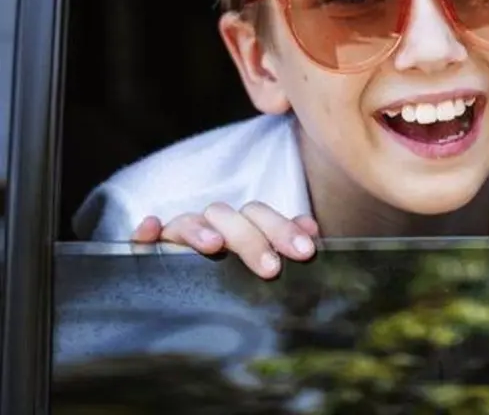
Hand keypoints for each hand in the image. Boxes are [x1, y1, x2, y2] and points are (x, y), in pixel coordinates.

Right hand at [130, 201, 319, 278]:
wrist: (191, 306)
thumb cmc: (238, 281)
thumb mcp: (264, 265)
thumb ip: (284, 248)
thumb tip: (312, 232)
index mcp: (242, 227)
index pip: (262, 217)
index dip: (285, 229)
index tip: (306, 251)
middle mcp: (212, 227)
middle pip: (230, 218)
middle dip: (252, 240)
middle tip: (271, 268)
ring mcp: (179, 237)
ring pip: (189, 221)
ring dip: (201, 229)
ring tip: (214, 245)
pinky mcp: (150, 251)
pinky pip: (142, 238)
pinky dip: (145, 231)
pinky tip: (150, 227)